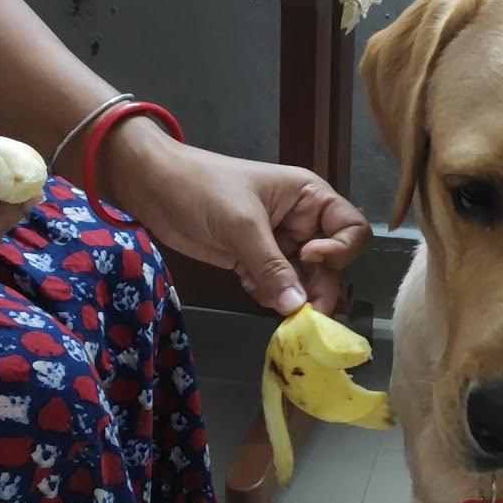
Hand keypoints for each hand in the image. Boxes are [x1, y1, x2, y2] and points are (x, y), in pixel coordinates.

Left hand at [109, 118, 370, 315]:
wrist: (152, 187)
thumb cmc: (201, 188)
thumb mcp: (241, 224)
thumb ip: (271, 267)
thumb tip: (296, 307)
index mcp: (309, 197)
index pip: (351, 229)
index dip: (340, 250)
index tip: (310, 258)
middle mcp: (302, 222)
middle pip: (330, 265)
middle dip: (316, 288)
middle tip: (300, 315)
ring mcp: (279, 244)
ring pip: (303, 281)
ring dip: (288, 296)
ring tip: (263, 295)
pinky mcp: (255, 261)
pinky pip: (276, 287)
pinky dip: (265, 293)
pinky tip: (244, 282)